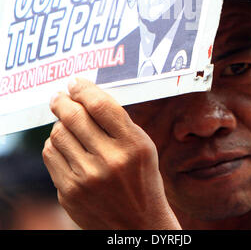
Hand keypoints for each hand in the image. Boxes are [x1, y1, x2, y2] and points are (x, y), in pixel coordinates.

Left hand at [42, 78, 180, 229]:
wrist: (137, 225)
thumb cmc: (141, 178)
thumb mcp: (142, 145)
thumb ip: (118, 121)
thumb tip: (84, 94)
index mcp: (132, 145)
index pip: (100, 105)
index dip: (83, 89)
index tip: (75, 82)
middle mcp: (110, 161)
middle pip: (74, 116)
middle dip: (62, 100)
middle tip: (58, 96)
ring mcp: (87, 179)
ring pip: (58, 134)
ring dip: (59, 123)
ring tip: (65, 123)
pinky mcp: (69, 193)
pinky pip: (50, 154)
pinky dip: (54, 144)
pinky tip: (64, 144)